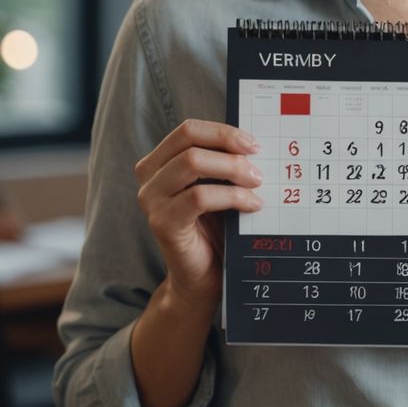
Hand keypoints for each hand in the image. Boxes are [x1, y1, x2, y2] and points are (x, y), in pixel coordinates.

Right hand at [135, 119, 263, 309]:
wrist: (203, 277)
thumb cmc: (214, 227)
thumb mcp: (219, 186)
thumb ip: (225, 163)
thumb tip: (254, 142)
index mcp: (160, 162)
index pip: (189, 130)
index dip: (222, 131)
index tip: (253, 143)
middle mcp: (150, 178)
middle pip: (189, 141)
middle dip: (229, 146)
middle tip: (258, 163)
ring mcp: (152, 200)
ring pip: (193, 163)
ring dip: (232, 169)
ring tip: (257, 183)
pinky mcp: (162, 223)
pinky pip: (200, 197)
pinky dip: (232, 196)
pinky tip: (252, 204)